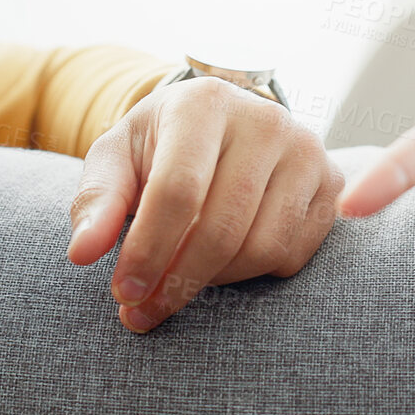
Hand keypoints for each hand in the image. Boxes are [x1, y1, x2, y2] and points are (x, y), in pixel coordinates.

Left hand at [67, 76, 343, 333]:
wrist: (221, 126)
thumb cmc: (160, 147)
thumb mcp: (117, 159)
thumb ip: (97, 201)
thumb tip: (83, 252)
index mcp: (204, 103)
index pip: (177, 190)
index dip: (148, 250)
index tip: (123, 293)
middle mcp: (265, 120)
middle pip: (221, 227)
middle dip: (177, 282)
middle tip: (143, 311)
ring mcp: (307, 150)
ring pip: (261, 248)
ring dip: (214, 281)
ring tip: (181, 280)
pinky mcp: (331, 184)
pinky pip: (292, 254)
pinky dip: (252, 274)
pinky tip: (223, 262)